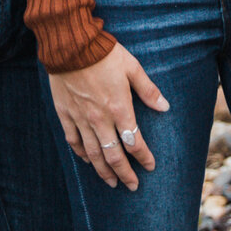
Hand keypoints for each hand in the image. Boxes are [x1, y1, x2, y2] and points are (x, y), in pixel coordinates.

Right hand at [48, 43, 167, 189]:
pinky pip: (73, 141)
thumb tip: (165, 107)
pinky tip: (87, 160)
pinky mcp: (65, 114)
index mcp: (119, 108)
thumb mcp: (132, 67)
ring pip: (93, 154)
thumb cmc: (104, 53)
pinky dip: (81, 154)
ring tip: (111, 183)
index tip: (150, 166)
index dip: (144, 157)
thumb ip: (148, 90)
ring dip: (103, 171)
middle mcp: (100, 119)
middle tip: (132, 186)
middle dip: (125, 174)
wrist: (70, 44)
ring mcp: (81, 118)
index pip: (134, 143)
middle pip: (114, 156)